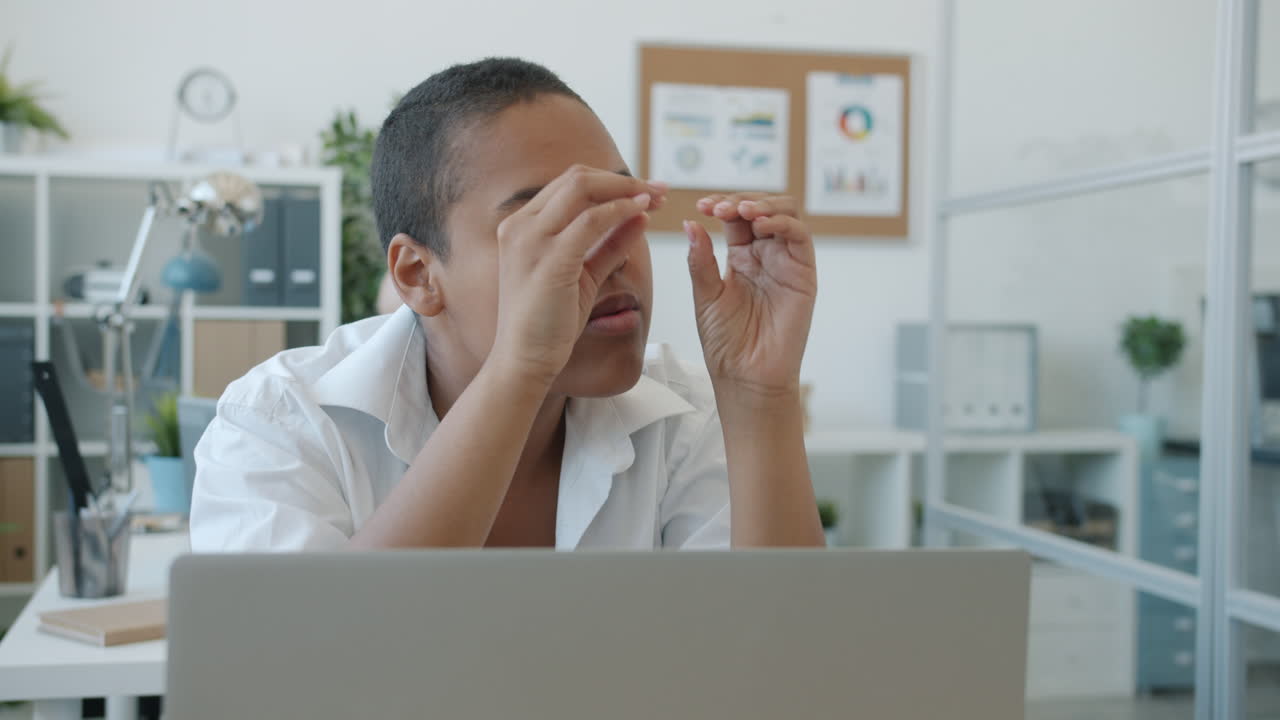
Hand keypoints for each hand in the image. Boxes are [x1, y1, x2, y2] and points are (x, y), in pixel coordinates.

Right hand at [491, 165, 667, 383]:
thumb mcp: (583, 275)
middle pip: (576, 178)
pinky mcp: (549, 259)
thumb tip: (640, 216)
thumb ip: (608, 244)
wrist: (523, 360)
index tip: (646, 191)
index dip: (611, 182)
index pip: (569, 185)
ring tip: (657, 198)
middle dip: (623, 180)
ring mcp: (531, 240)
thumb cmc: (549, 323)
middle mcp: (520, 225)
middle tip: (659, 190)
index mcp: (522, 226)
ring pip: (582, 188)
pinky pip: (590, 221)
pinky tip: (642, 213)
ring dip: (626, 189)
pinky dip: (620, 211)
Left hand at [685, 193, 816, 394]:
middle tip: (718, 207)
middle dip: (740, 200)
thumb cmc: (725, 343)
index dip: (721, 204)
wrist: (746, 376)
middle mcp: (765, 255)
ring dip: (763, 204)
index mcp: (741, 258)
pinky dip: (782, 222)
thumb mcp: (705, 296)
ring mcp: (786, 262)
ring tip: (740, 211)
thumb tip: (691, 223)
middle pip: (761, 208)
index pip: (735, 217)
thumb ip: (701, 260)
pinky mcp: (804, 274)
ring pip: (784, 214)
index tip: (702, 206)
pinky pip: (800, 237)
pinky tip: (761, 223)